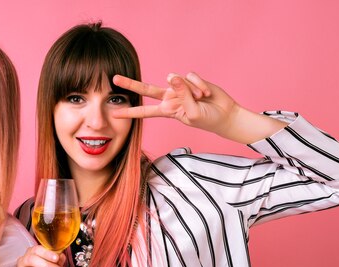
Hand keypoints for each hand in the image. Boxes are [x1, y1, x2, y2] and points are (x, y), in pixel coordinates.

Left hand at [113, 72, 240, 137]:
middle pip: (147, 89)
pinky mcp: (190, 79)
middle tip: (115, 78)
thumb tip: (171, 76)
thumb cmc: (207, 119)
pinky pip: (190, 76)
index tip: (114, 113)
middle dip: (131, 84)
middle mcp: (170, 97)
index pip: (145, 111)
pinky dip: (199, 84)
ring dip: (191, 89)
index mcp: (167, 110)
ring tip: (201, 98)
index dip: (130, 112)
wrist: (224, 114)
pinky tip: (206, 93)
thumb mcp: (192, 113)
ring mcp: (179, 88)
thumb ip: (182, 95)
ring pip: (177, 79)